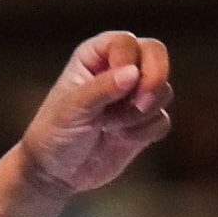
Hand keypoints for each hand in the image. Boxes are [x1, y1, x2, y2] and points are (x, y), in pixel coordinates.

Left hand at [16, 31, 174, 195]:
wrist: (55, 173)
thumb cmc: (54, 133)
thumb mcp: (72, 109)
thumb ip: (101, 88)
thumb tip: (133, 72)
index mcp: (94, 56)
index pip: (126, 43)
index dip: (128, 61)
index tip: (117, 86)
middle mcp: (117, 69)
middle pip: (155, 54)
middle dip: (153, 80)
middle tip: (140, 103)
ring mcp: (133, 95)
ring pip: (163, 90)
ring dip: (141, 112)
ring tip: (110, 126)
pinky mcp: (144, 122)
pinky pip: (162, 120)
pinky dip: (145, 132)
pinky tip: (120, 138)